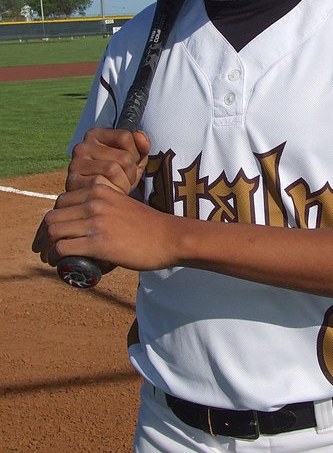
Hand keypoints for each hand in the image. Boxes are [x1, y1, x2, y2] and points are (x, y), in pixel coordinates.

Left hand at [32, 183, 178, 271]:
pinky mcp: (98, 242)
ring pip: (54, 232)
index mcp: (99, 188)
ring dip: (46, 247)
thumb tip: (88, 222)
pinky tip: (57, 263)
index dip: (52, 219)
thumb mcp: (123, 202)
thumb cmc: (149, 225)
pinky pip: (63, 248)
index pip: (61, 202)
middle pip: (53, 216)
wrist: (170, 237)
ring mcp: (96, 221)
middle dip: (43, 234)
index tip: (51, 234)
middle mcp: (94, 201)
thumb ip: (105, 205)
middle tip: (43, 248)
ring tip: (48, 259)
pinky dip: (55, 257)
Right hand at [65, 128, 150, 195]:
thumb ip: (141, 147)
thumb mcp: (132, 161)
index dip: (135, 154)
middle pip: (122, 156)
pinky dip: (112, 192)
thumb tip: (140, 136)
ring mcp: (75, 164)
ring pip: (113, 170)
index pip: (125, 136)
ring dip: (124, 184)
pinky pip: (102, 184)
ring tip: (118, 188)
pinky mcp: (73, 182)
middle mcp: (82, 146)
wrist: (95, 203)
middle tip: (124, 181)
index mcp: (95, 135)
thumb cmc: (116, 179)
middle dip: (131, 173)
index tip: (128, 165)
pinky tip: (109, 195)